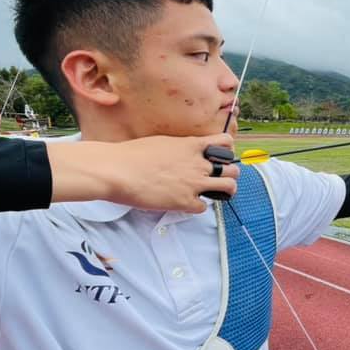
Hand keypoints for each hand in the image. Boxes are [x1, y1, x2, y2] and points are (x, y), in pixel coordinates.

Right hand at [48, 134, 239, 211]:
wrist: (117, 170)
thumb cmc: (131, 154)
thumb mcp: (161, 142)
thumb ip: (179, 148)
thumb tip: (182, 153)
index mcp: (192, 145)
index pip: (226, 142)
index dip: (227, 150)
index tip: (220, 156)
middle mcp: (198, 164)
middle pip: (233, 169)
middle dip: (230, 174)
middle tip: (220, 178)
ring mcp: (194, 183)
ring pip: (228, 188)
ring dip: (225, 191)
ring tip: (216, 193)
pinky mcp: (185, 202)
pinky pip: (205, 208)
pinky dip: (199, 207)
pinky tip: (189, 204)